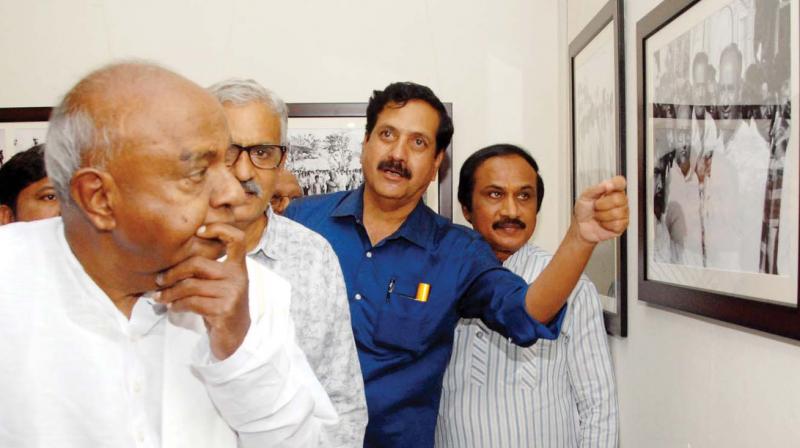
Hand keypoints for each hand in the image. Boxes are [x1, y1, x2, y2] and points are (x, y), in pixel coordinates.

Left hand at [155, 223, 249, 359]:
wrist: (235, 337)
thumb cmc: (221, 307)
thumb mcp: (220, 284)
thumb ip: (206, 270)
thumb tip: (172, 257)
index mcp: (238, 267)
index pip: (237, 238)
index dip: (218, 229)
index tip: (198, 232)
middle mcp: (238, 277)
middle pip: (198, 263)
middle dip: (173, 272)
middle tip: (159, 280)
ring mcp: (232, 293)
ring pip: (191, 285)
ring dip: (170, 292)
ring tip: (160, 297)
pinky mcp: (224, 310)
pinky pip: (191, 302)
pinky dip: (177, 305)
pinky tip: (173, 308)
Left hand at [572, 175, 628, 243]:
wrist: (580, 227)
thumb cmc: (583, 211)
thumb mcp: (585, 196)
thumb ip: (597, 188)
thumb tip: (608, 184)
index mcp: (611, 190)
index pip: (620, 182)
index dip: (616, 184)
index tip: (608, 188)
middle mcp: (619, 200)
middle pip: (619, 199)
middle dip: (602, 205)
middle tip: (596, 207)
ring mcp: (622, 212)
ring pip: (617, 213)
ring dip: (602, 216)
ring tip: (598, 216)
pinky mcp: (622, 225)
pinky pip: (617, 224)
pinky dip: (606, 224)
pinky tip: (603, 223)